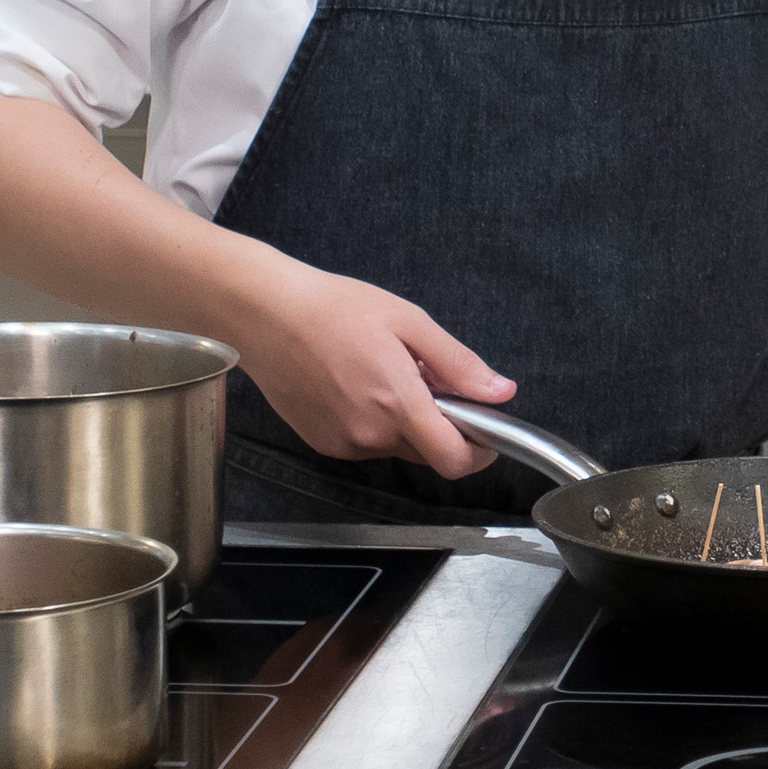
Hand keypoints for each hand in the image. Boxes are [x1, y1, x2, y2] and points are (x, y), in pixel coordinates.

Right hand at [231, 261, 513, 480]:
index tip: (487, 433)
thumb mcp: (409, 322)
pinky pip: (365, 444)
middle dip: (440, 425)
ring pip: (396, 447)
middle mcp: (370, 435)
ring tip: (382, 373)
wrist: (265, 314)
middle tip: (426, 379)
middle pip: (427, 452)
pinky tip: (356, 385)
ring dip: (404, 422)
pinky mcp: (321, 444)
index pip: (453, 460)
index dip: (479, 453)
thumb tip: (501, 392)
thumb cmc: (335, 309)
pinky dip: (374, 423)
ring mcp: (342, 444)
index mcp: (398, 404)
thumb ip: (458, 363)